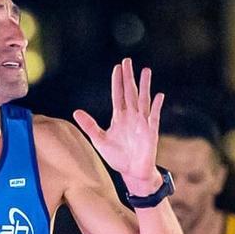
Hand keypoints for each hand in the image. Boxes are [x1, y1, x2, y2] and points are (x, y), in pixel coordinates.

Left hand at [72, 58, 165, 195]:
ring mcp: (142, 122)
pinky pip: (154, 116)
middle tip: (128, 61)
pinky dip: (156, 106)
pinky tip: (158, 95)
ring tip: (145, 71)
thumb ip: (89, 125)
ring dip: (144, 86)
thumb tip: (76, 112)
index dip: (118, 81)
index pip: (118, 95)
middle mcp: (132, 116)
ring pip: (143, 100)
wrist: (132, 172)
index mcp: (120, 117)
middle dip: (129, 77)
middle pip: (130, 92)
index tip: (117, 67)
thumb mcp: (99, 140)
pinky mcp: (150, 132)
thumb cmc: (117, 157)